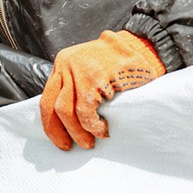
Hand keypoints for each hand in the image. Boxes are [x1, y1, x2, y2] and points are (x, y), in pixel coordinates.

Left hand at [40, 30, 164, 149]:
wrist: (144, 47)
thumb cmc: (119, 64)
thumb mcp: (89, 69)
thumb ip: (76, 87)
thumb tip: (67, 123)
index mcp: (62, 64)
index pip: (48, 97)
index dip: (51, 122)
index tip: (58, 139)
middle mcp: (65, 65)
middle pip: (51, 105)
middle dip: (58, 131)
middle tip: (69, 146)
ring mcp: (78, 71)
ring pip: (66, 111)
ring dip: (77, 132)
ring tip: (89, 142)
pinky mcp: (94, 78)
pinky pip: (85, 110)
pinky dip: (92, 125)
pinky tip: (102, 131)